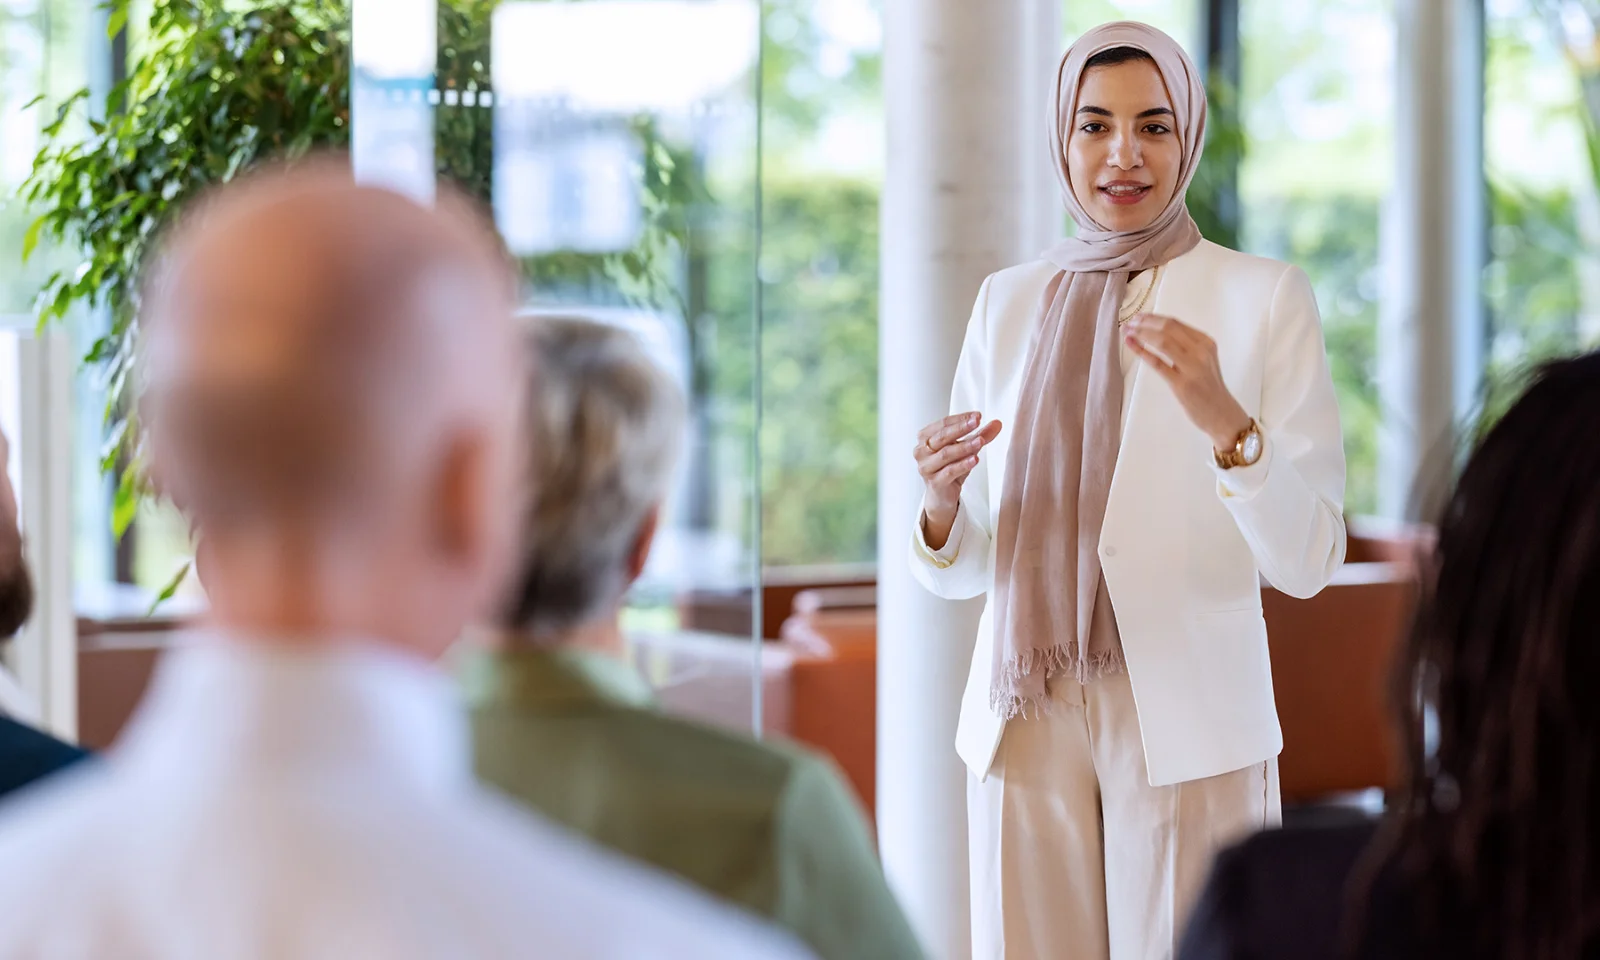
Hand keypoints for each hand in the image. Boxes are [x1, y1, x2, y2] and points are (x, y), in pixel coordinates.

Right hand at [914, 412, 1002, 549]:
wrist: (942, 495)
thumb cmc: (949, 468)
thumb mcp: (966, 449)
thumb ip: (980, 435)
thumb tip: (998, 423)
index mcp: (925, 438)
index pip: (943, 424)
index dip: (960, 418)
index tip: (977, 415)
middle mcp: (921, 451)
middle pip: (942, 436)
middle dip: (961, 428)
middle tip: (977, 422)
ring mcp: (926, 468)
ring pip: (946, 454)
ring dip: (964, 446)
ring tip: (980, 441)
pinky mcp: (935, 482)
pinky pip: (949, 471)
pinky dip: (963, 465)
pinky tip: (975, 459)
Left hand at [1124, 313, 1252, 451]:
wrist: (1222, 414)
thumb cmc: (1209, 388)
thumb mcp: (1204, 360)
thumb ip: (1187, 346)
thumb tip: (1157, 333)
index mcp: (1206, 342)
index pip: (1175, 323)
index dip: (1153, 317)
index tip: (1139, 317)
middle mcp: (1201, 351)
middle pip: (1168, 328)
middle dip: (1145, 322)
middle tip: (1129, 322)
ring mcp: (1192, 367)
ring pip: (1162, 341)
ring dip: (1141, 333)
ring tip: (1127, 331)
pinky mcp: (1182, 384)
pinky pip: (1158, 363)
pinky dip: (1141, 350)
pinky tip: (1131, 344)